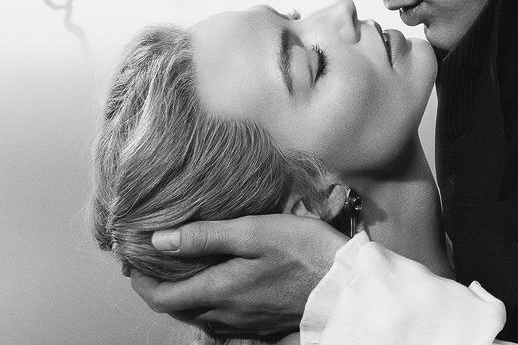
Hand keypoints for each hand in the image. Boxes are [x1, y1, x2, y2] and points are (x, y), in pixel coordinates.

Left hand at [130, 214, 347, 337]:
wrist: (343, 283)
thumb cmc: (302, 249)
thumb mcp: (253, 231)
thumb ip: (206, 237)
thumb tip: (159, 241)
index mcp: (219, 291)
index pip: (163, 298)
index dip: (142, 283)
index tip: (134, 261)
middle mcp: (226, 315)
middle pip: (178, 309)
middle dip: (159, 289)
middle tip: (153, 263)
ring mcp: (244, 324)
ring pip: (199, 316)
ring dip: (183, 297)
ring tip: (181, 270)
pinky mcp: (261, 325)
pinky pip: (221, 320)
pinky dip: (207, 303)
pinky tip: (217, 285)